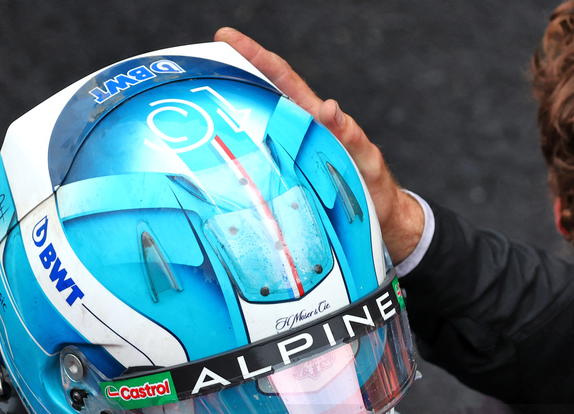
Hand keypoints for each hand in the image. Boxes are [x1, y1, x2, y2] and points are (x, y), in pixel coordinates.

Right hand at [215, 27, 425, 260]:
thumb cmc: (373, 185)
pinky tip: (215, 151)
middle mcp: (297, 131)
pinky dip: (237, 151)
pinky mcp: (284, 175)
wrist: (376, 216)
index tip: (229, 38)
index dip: (257, 56)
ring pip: (254, 127)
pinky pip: (257, 159)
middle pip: (262, 95)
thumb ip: (350, 134)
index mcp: (314, 119)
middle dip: (235, 74)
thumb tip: (329, 108)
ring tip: (198, 100)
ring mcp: (288, 152)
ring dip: (229, 113)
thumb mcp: (365, 158)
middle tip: (204, 58)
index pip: (283, 79)